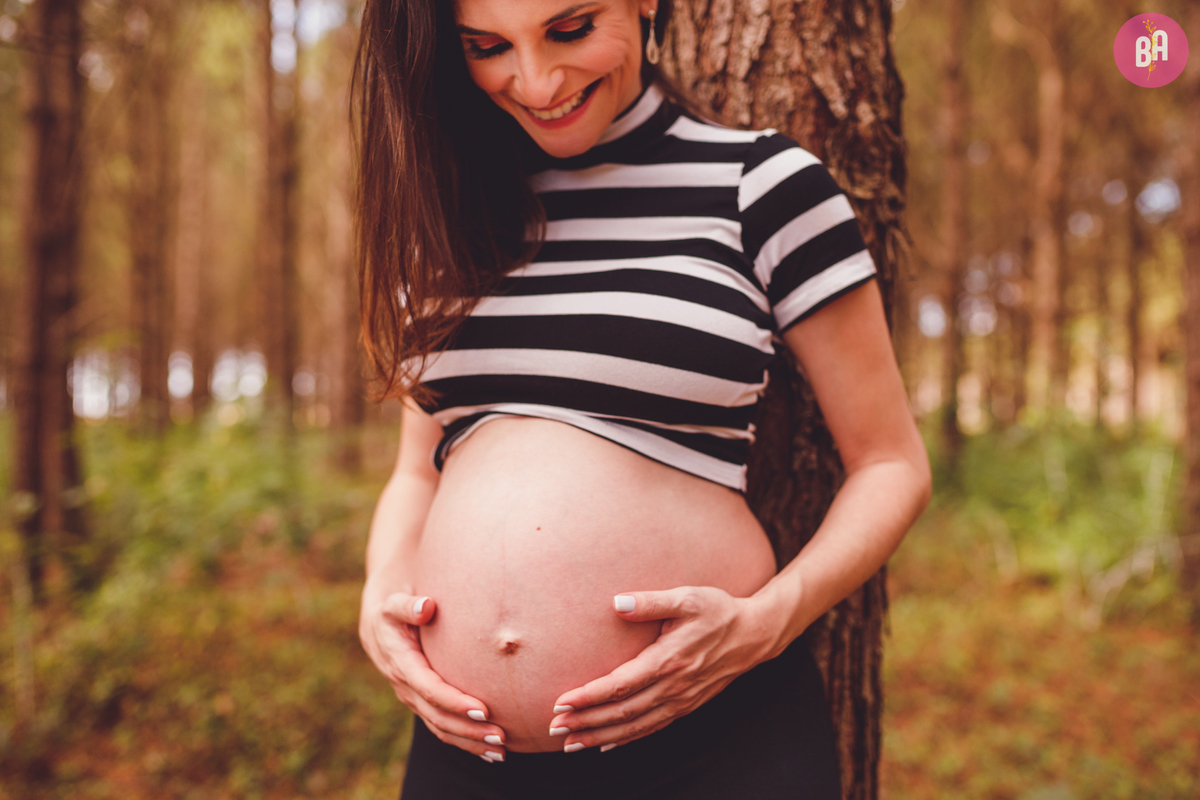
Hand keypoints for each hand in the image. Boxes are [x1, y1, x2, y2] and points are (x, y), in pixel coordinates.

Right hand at [359, 582, 508, 761]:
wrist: (377, 625)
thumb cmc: (392, 609)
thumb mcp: (394, 604)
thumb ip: (408, 606)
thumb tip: (426, 606)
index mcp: (401, 663)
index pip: (430, 689)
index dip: (455, 702)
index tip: (483, 709)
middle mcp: (405, 687)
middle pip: (438, 717)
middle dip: (469, 730)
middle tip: (501, 736)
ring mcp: (412, 699)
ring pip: (440, 728)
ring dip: (470, 742)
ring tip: (501, 751)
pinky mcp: (421, 703)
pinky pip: (441, 728)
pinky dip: (464, 741)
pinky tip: (489, 751)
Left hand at [547, 586, 776, 751]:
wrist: (754, 634)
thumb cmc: (718, 610)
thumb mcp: (687, 597)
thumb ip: (650, 601)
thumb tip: (616, 603)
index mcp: (669, 660)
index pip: (621, 685)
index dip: (589, 696)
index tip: (562, 701)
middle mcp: (674, 686)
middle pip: (622, 712)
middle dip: (585, 722)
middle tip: (553, 728)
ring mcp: (681, 700)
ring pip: (635, 726)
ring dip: (600, 737)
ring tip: (570, 743)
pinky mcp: (687, 706)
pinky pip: (652, 728)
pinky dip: (627, 740)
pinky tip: (606, 745)